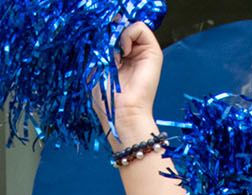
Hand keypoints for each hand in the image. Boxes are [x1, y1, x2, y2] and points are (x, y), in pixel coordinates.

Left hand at [99, 21, 162, 136]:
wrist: (123, 112)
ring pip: (130, 25)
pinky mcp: (153, 51)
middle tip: (108, 54)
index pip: (113, 32)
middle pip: (121, 27)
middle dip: (111, 35)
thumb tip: (108, 28)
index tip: (100, 44)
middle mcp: (133, 52)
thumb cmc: (108, 96)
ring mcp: (144, 51)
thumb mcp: (98, 65)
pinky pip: (140, 27)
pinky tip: (123, 52)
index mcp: (119, 56)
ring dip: (118, 37)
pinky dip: (128, 35)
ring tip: (116, 57)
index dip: (106, 32)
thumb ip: (103, 46)